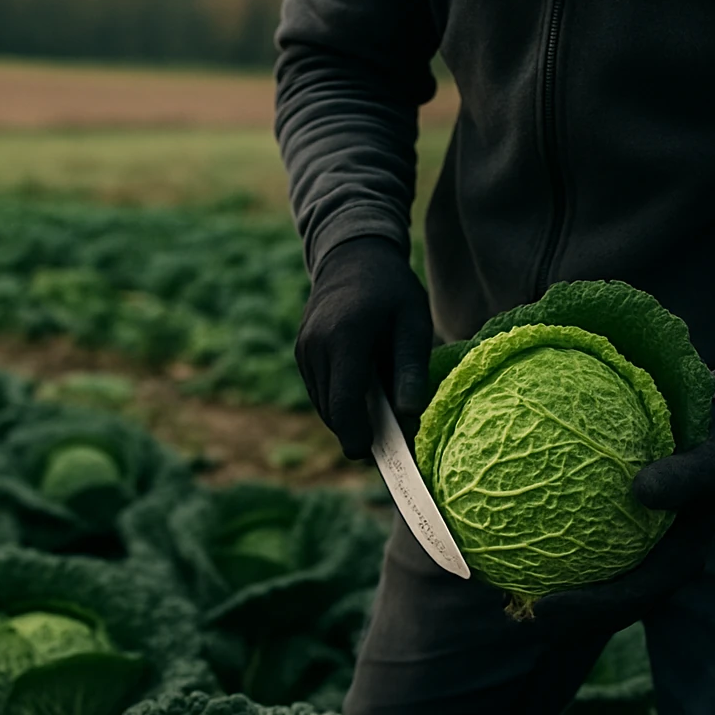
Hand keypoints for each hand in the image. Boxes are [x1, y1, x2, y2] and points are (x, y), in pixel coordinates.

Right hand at [296, 236, 433, 460]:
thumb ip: (411, 370)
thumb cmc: (392, 290)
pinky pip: (320, 392)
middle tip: (392, 445)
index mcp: (345, 340)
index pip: (345, 405)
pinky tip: (365, 396)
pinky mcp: (301, 354)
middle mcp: (315, 348)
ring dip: (350, 419)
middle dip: (358, 434)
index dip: (359, 438)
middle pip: (332, 413)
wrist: (352, 256)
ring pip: (324, 406)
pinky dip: (340, 403)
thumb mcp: (413, 324)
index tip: (379, 458)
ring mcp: (303, 351)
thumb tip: (410, 416)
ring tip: (383, 415)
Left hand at [531, 401, 714, 636]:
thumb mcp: (709, 466)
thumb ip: (682, 478)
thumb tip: (640, 489)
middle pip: (604, 611)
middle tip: (515, 616)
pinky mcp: (627, 550)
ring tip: (506, 596)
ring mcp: (641, 565)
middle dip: (563, 621)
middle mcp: (655, 574)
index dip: (585, 611)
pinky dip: (557, 563)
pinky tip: (517, 548)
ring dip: (556, 600)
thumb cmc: (712, 456)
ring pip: (596, 593)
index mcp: (675, 567)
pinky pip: (589, 563)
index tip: (543, 608)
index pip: (626, 600)